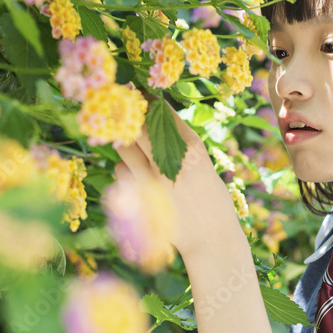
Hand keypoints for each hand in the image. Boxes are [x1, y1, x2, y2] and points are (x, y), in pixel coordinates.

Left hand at [112, 102, 243, 261]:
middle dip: (128, 120)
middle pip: (137, 127)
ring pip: (124, 150)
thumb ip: (180, 149)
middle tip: (122, 116)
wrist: (212, 240)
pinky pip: (120, 175)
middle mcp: (170, 161)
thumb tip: (156, 128)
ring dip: (125, 149)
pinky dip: (124, 174)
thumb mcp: (205, 168)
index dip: (146, 101)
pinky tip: (137, 182)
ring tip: (135, 157)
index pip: (163, 113)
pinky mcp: (139, 200)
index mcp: (192, 149)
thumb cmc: (212, 203)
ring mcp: (152, 181)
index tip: (136, 92)